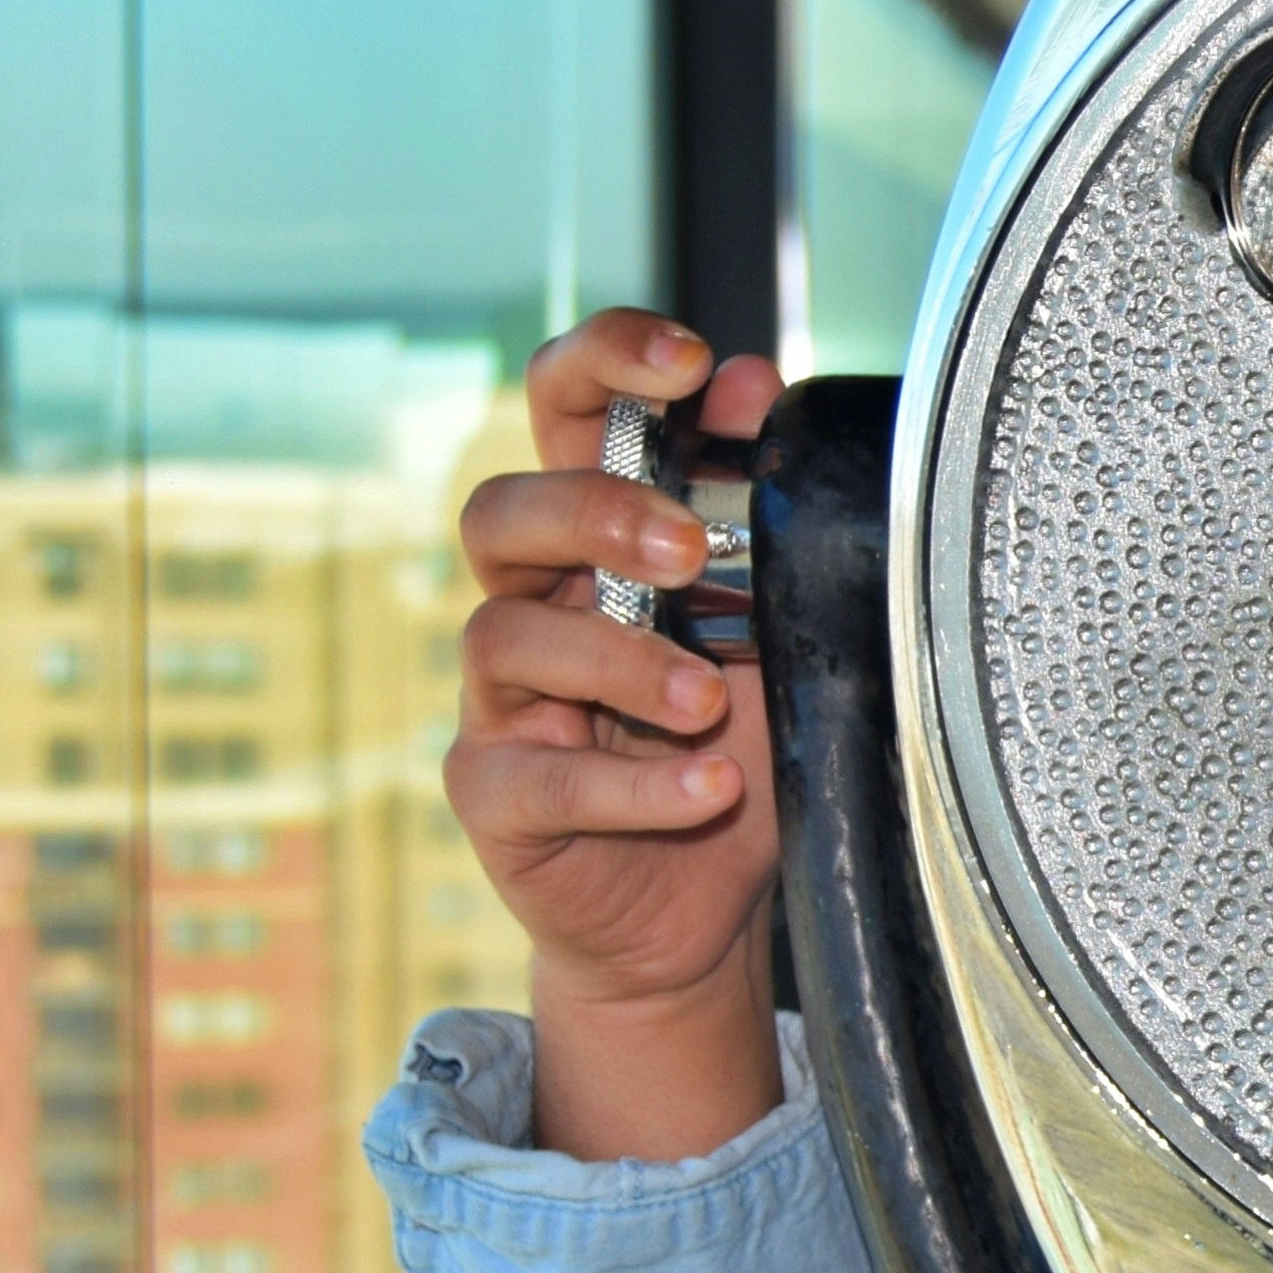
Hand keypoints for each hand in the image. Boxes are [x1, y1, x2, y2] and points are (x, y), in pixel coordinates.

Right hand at [449, 308, 785, 1162]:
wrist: (702, 911)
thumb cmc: (735, 748)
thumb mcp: (775, 630)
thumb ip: (763, 518)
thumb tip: (759, 384)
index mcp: (598, 540)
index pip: (564, 415)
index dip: (603, 364)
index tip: (688, 361)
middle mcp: (534, 603)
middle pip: (502, 513)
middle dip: (595, 515)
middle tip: (691, 552)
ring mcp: (504, 702)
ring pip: (505, 639)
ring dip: (619, 662)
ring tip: (710, 705)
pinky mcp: (497, 794)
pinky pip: (536, 777)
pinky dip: (630, 786)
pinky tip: (709, 792)